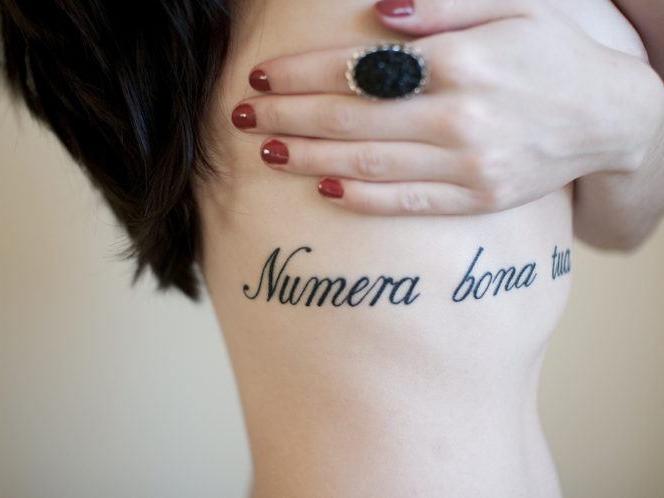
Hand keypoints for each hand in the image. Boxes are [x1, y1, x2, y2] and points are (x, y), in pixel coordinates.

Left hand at [230, 0, 663, 214]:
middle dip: (288, 118)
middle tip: (241, 118)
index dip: (302, 73)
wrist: (610, 116)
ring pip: (368, 164)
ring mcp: (467, 164)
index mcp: (460, 62)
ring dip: (308, 160)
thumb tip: (377, 10)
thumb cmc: (552, 53)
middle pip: (351, 119)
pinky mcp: (476, 198)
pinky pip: (406, 202)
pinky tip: (322, 190)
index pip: (358, 68)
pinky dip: (360, 197)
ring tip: (265, 154)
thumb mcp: (512, 5)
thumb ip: (443, 5)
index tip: (261, 77)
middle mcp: (458, 116)